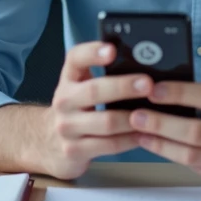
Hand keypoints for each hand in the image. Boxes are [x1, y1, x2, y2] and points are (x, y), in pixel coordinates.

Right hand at [40, 41, 153, 179]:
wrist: (47, 142)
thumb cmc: (77, 107)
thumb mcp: (81, 86)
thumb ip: (103, 74)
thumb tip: (144, 62)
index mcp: (69, 78)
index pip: (75, 58)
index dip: (93, 52)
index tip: (112, 50)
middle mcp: (64, 100)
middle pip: (94, 91)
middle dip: (123, 87)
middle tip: (148, 84)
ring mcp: (67, 127)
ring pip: (106, 122)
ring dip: (132, 117)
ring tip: (153, 113)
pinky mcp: (74, 150)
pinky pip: (109, 145)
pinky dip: (130, 139)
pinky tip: (144, 134)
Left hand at [130, 63, 200, 187]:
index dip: (181, 93)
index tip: (155, 89)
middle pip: (196, 131)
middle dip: (162, 123)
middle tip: (136, 114)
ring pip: (191, 154)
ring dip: (160, 143)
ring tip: (137, 131)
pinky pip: (195, 167)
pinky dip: (171, 155)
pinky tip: (154, 144)